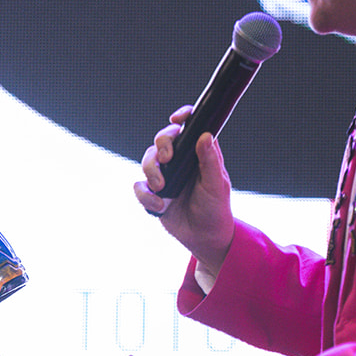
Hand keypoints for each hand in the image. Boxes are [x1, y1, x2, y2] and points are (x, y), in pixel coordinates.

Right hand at [134, 107, 234, 274]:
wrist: (204, 237)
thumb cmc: (216, 208)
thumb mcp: (217, 184)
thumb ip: (209, 160)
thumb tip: (205, 135)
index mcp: (198, 154)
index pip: (189, 127)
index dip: (182, 117)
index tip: (176, 119)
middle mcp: (180, 161)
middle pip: (163, 139)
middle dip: (161, 144)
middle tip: (167, 158)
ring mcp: (165, 175)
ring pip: (148, 160)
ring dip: (151, 171)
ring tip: (162, 187)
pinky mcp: (153, 193)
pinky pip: (139, 186)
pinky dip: (145, 195)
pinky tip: (159, 205)